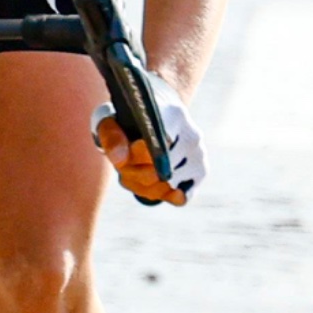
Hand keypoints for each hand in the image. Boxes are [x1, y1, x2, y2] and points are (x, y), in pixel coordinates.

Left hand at [95, 81, 205, 207]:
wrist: (155, 116)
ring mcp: (199, 155)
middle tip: (124, 165)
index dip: (138, 156)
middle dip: (135, 173)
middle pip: (161, 171)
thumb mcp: (111, 122)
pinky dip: (160, 195)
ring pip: (167, 186)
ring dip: (144, 186)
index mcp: (173, 116)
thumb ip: (112, 137)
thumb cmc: (130, 120)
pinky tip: (148, 184)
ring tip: (134, 171)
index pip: (160, 144)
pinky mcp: (200, 173)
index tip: (127, 154)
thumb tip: (120, 159)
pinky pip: (180, 197)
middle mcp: (192, 136)